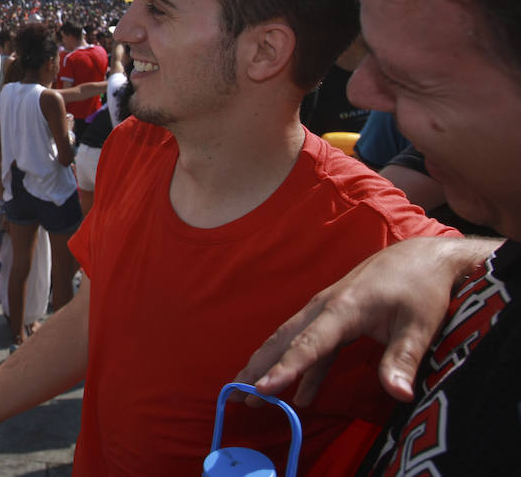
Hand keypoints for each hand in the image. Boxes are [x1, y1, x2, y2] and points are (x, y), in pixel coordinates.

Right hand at [235, 236, 492, 404]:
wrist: (421, 258)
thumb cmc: (421, 289)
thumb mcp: (419, 325)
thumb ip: (403, 359)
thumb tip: (400, 396)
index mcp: (343, 308)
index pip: (309, 344)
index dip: (286, 369)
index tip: (263, 389)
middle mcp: (324, 308)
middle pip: (283, 340)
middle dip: (257, 368)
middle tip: (233, 395)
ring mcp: (325, 311)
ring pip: (288, 340)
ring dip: (267, 366)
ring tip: (247, 394)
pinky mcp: (333, 317)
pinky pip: (308, 345)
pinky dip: (298, 368)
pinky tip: (299, 397)